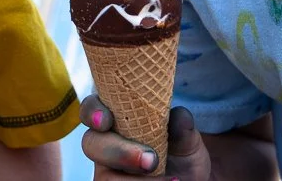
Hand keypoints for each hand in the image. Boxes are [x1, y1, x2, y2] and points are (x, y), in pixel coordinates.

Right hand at [80, 94, 210, 180]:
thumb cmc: (180, 155)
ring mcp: (108, 171)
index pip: (92, 108)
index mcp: (116, 119)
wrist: (189, 180)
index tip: (106, 121)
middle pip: (92, 144)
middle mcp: (105, 144)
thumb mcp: (186, 139)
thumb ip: (180, 126)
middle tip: (151, 161)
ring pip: (105, 177)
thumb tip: (178, 117)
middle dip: (119, 152)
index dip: (92, 111)